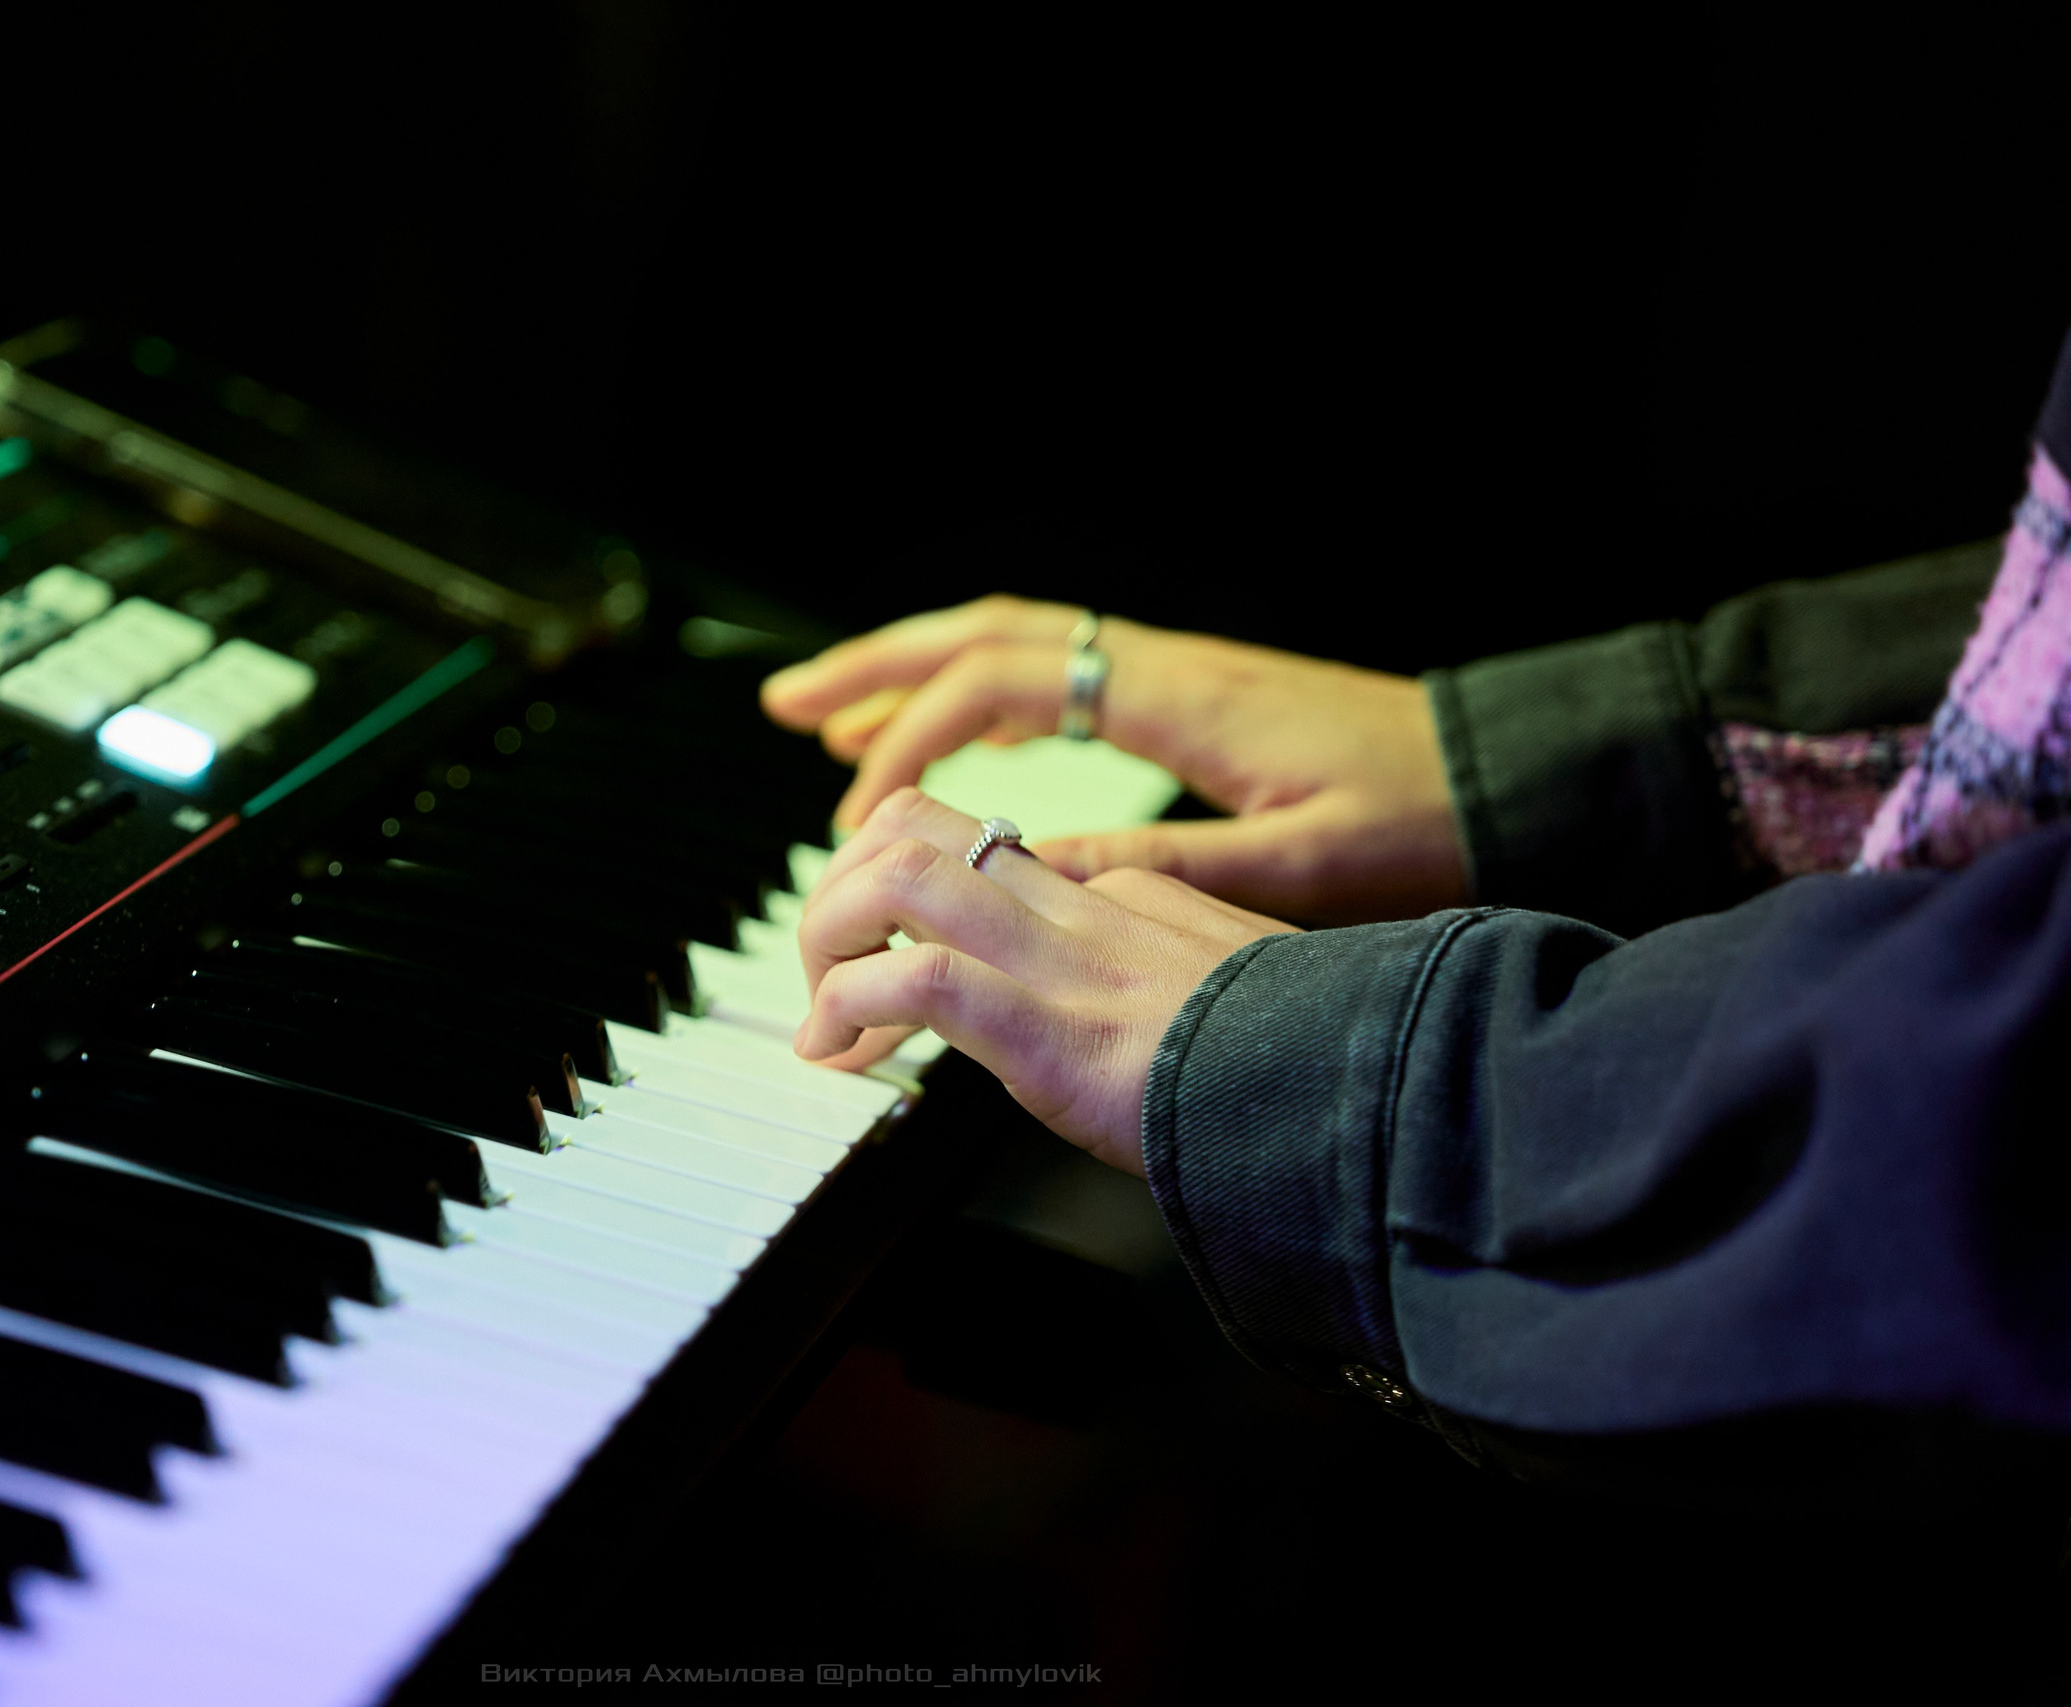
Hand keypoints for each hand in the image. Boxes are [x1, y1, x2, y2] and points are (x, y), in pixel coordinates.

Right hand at [759, 594, 1468, 924]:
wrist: (1504, 771)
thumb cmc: (1418, 815)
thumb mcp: (1292, 863)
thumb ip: (1158, 868)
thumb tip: (1027, 876)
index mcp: (1173, 695)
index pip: (1004, 681)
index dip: (912, 731)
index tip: (856, 803)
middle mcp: (1161, 666)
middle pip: (985, 637)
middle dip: (877, 670)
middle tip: (787, 706)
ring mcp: (1173, 673)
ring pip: (1014, 648)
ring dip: (919, 678)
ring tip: (837, 721)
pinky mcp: (1191, 697)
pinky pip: (1056, 676)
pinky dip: (984, 702)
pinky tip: (961, 745)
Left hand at [794, 788, 1296, 1175]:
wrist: (1358, 1088)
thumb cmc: (1302, 1064)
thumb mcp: (1224, 1004)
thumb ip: (1164, 991)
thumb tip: (1112, 1026)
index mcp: (1124, 895)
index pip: (977, 847)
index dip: (898, 892)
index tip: (872, 964)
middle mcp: (1080, 907)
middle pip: (915, 828)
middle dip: (840, 888)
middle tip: (825, 971)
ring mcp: (1060, 959)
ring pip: (897, 877)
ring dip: (829, 938)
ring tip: (823, 1015)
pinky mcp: (1046, 1023)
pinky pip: (914, 980)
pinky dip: (853, 1006)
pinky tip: (844, 1053)